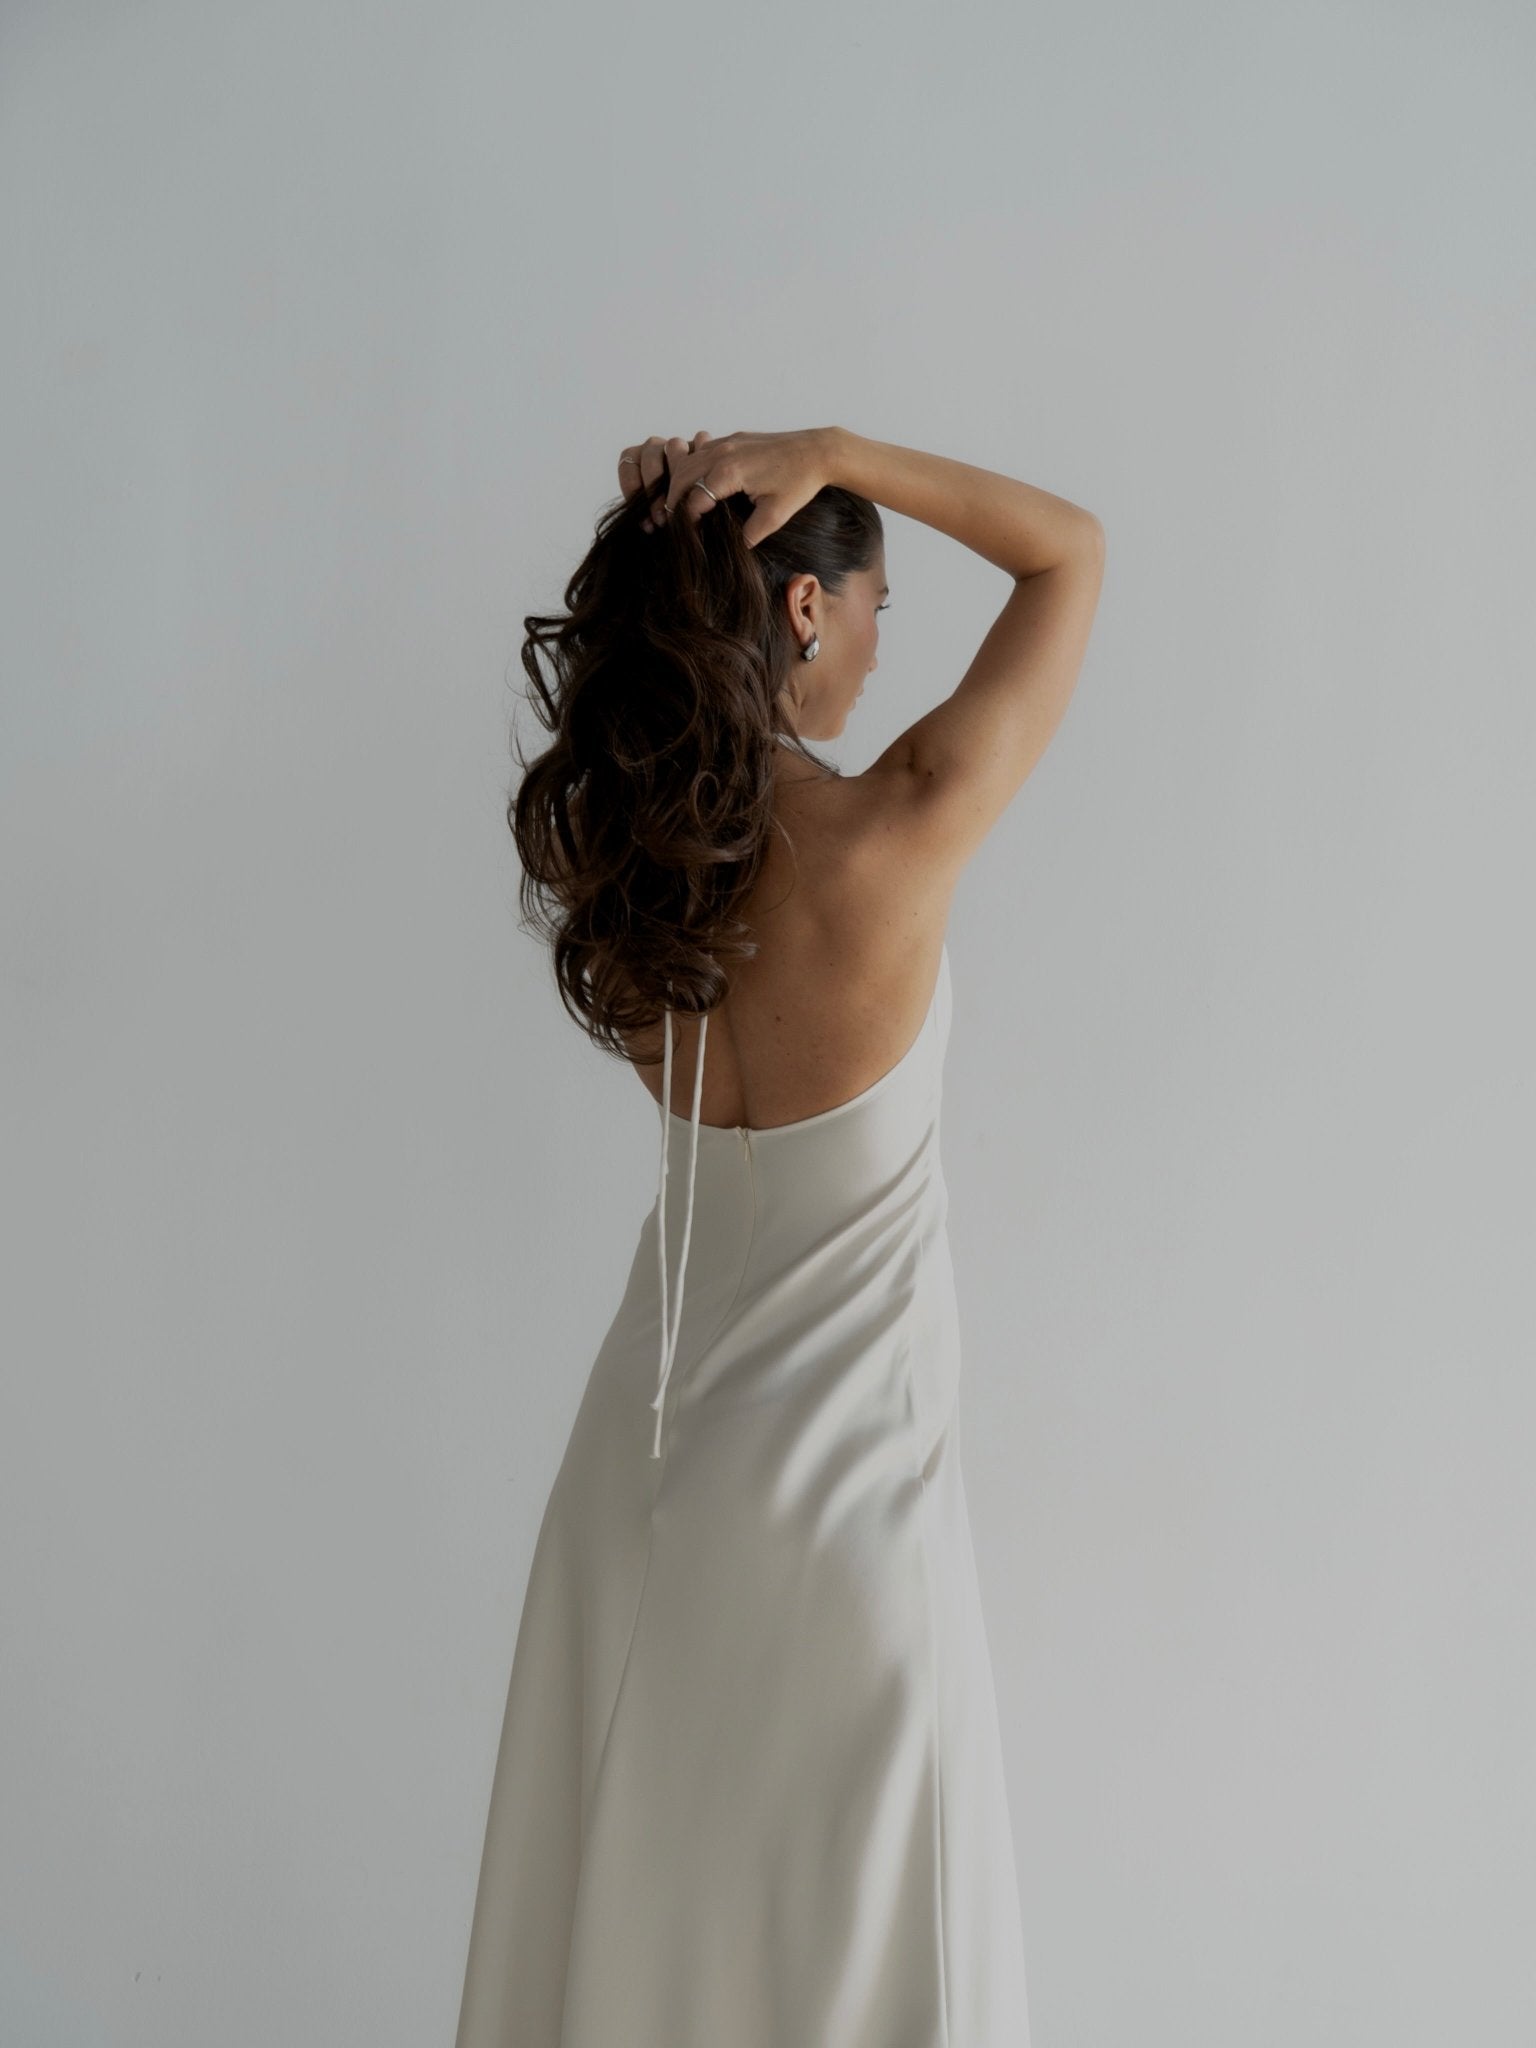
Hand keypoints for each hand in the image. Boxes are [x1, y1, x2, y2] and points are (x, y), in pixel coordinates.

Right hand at [617, 428, 832, 548]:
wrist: (817, 451)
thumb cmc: (799, 483)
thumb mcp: (775, 516)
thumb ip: (749, 534)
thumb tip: (731, 551)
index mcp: (730, 472)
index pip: (692, 499)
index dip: (685, 521)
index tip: (684, 537)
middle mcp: (723, 452)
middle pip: (680, 477)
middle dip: (671, 501)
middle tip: (668, 523)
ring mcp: (726, 442)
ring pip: (686, 461)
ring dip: (677, 483)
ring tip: (676, 507)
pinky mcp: (732, 438)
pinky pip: (700, 452)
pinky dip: (690, 469)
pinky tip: (692, 486)